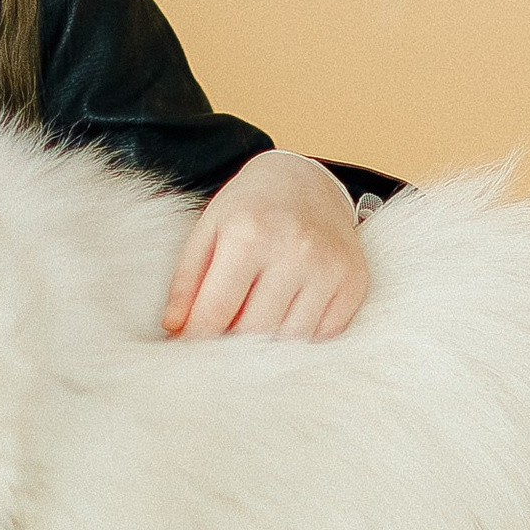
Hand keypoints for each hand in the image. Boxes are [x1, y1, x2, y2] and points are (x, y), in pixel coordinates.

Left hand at [163, 152, 369, 341]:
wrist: (307, 180)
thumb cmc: (251, 206)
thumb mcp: (209, 229)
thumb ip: (187, 280)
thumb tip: (175, 329)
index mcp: (248, 234)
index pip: (215, 313)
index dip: (197, 339)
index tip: (189, 348)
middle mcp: (293, 250)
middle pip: (254, 331)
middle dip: (232, 342)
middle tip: (223, 334)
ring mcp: (329, 267)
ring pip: (291, 340)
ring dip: (269, 342)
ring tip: (256, 320)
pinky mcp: (354, 282)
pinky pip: (324, 335)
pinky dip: (302, 336)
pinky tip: (289, 313)